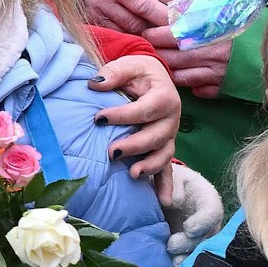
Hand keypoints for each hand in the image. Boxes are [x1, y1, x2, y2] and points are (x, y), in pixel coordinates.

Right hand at [81, 0, 182, 36]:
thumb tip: (186, 5)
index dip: (176, 3)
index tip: (193, 14)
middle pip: (145, 8)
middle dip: (168, 22)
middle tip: (186, 32)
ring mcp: (98, 4)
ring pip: (133, 25)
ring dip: (155, 35)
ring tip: (173, 41)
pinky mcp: (92, 20)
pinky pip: (120, 35)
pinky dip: (137, 41)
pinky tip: (151, 44)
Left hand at [88, 56, 180, 178]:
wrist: (153, 77)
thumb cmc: (138, 72)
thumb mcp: (127, 65)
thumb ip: (113, 73)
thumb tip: (95, 84)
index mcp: (164, 97)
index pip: (145, 110)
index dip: (122, 115)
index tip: (99, 118)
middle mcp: (172, 119)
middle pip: (156, 137)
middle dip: (134, 146)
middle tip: (110, 151)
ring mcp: (170, 136)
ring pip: (164, 155)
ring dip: (150, 166)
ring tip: (133, 174)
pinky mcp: (165, 147)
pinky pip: (168, 169)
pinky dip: (166, 185)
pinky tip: (163, 201)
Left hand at [157, 163, 224, 266]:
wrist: (162, 190)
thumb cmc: (167, 179)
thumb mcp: (168, 173)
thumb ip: (171, 184)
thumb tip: (171, 203)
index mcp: (206, 198)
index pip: (212, 211)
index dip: (203, 222)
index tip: (188, 228)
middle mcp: (209, 219)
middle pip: (207, 236)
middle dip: (190, 243)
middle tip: (171, 244)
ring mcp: (202, 234)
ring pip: (200, 249)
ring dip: (187, 257)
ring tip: (173, 261)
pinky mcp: (191, 245)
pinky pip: (191, 257)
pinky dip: (182, 264)